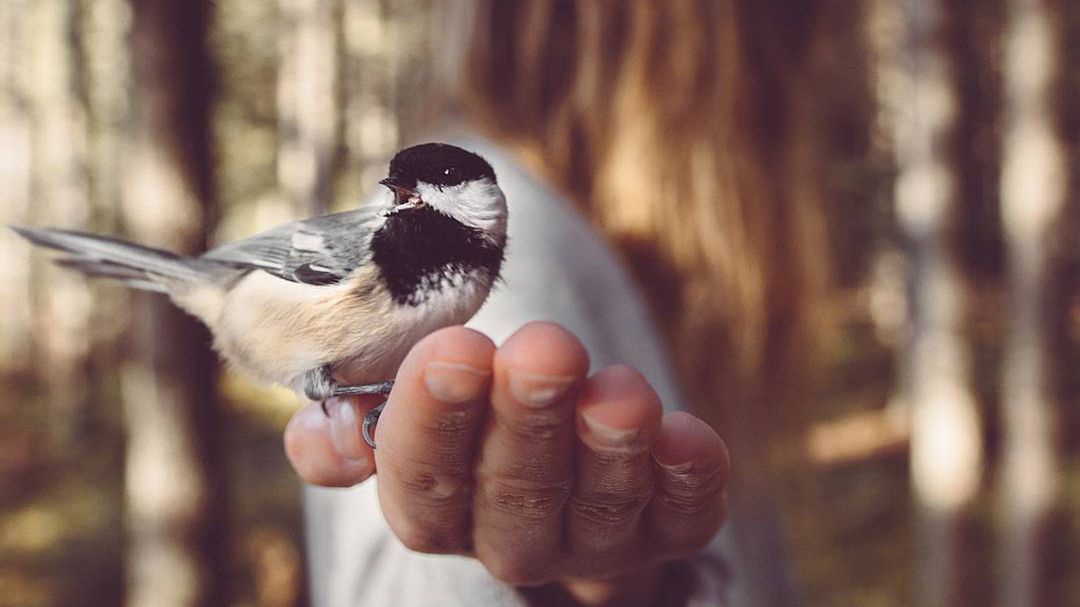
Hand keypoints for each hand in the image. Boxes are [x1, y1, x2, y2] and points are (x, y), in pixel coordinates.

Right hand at [284, 322, 729, 606]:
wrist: (556, 455)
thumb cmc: (470, 415)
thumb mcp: (408, 408)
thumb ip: (356, 423)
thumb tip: (325, 434)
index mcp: (434, 507)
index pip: (422, 478)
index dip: (433, 418)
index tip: (453, 350)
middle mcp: (508, 538)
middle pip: (513, 494)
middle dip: (527, 421)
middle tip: (542, 351)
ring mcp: (590, 544)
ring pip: (598, 511)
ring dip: (609, 451)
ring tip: (619, 393)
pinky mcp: (665, 532)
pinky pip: (682, 521)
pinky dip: (686, 481)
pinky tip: (687, 437)